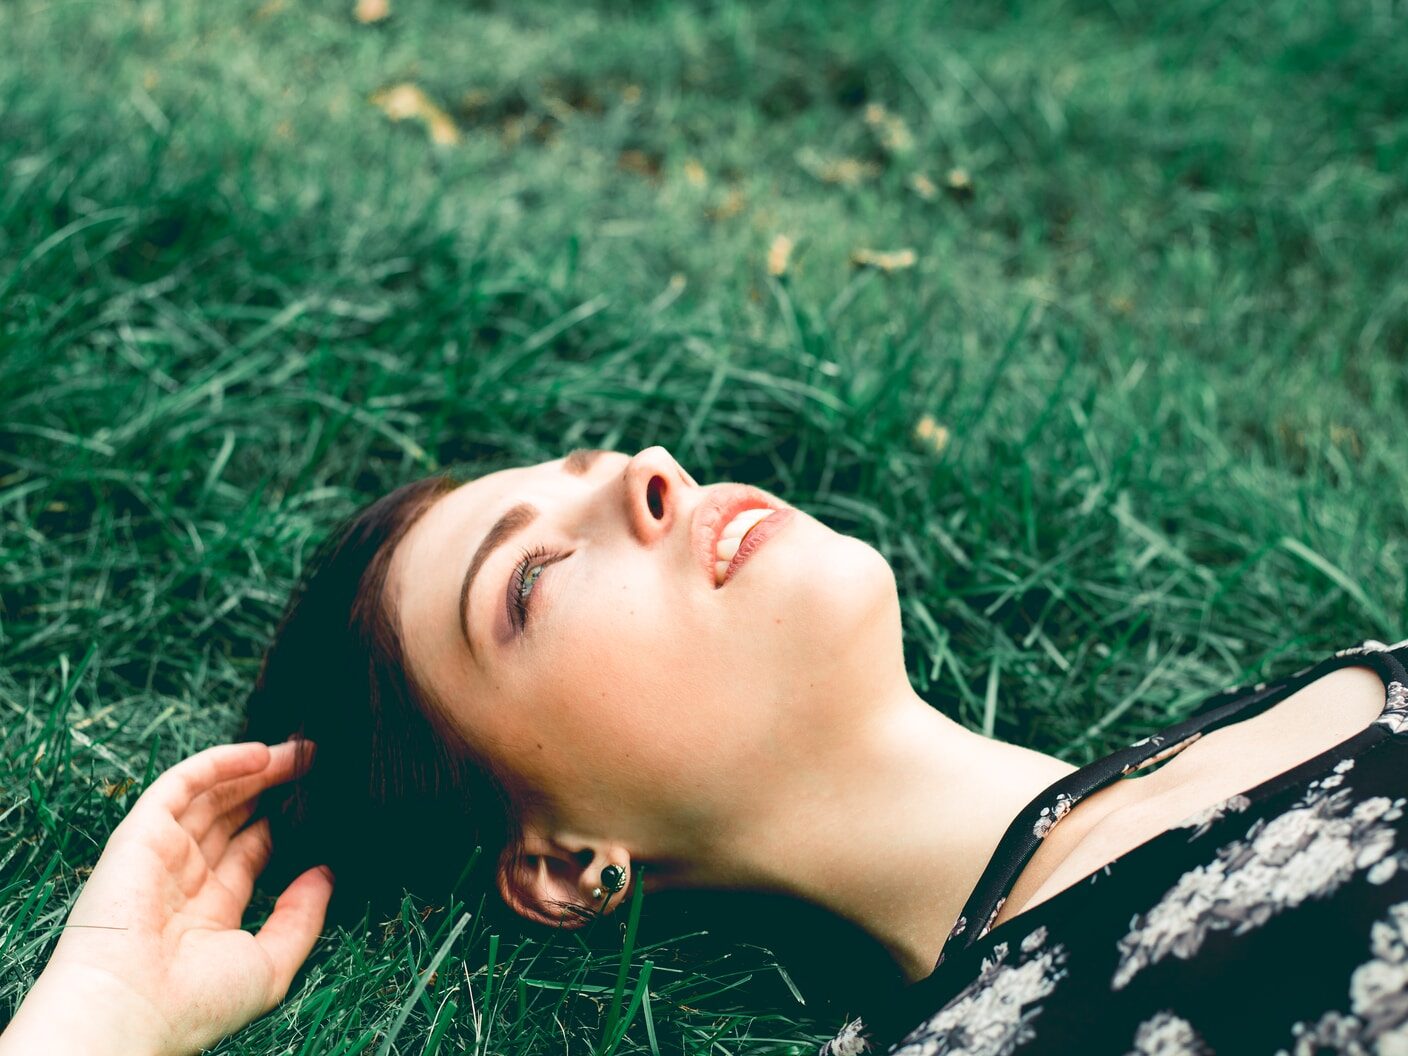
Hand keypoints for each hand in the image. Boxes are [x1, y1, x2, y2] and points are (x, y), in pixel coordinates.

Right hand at [1, 740, 333, 1055]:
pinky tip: (261, 754)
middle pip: (234, 817)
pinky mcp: (141, 833)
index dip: (283, 824)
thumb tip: (326, 873)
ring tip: (303, 750)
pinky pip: (182, 785)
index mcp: (211, 911)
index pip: (251, 853)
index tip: (321, 802)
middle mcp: (185, 878)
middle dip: (273, 788)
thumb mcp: (270, 965)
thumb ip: (302, 918)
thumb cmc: (196, 1003)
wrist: (128, 1011)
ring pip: (214, 795)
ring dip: (256, 769)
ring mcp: (162, 853)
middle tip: (316, 764)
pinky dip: (219, 764)